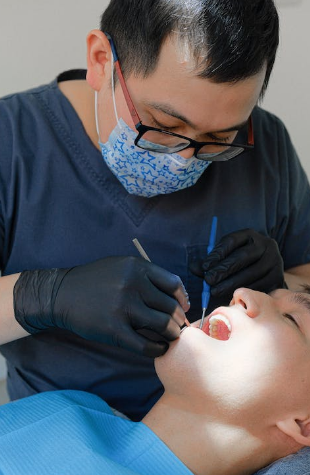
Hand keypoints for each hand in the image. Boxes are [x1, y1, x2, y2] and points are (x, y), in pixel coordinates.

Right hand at [13, 257, 189, 356]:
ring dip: (172, 334)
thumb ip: (147, 276)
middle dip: (178, 319)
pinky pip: (146, 345)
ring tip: (170, 337)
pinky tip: (159, 348)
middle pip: (171, 306)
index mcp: (137, 267)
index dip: (183, 298)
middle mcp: (133, 285)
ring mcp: (123, 307)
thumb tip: (177, 295)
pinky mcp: (114, 330)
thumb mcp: (121, 266)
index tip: (183, 307)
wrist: (62, 295)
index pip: (173, 284)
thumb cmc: (95, 280)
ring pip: (163, 325)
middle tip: (177, 326)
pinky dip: (158, 349)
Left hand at [193, 229, 284, 298]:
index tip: (205, 266)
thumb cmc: (241, 261)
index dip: (217, 253)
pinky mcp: (278, 278)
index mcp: (250, 235)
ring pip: (251, 273)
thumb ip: (211, 262)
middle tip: (209, 280)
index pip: (232, 241)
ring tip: (215, 290)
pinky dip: (243, 291)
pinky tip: (230, 296)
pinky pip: (259, 286)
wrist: (268, 269)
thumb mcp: (227, 255)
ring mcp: (274, 261)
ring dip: (231, 283)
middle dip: (223, 269)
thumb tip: (193, 268)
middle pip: (242, 256)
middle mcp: (265, 245)